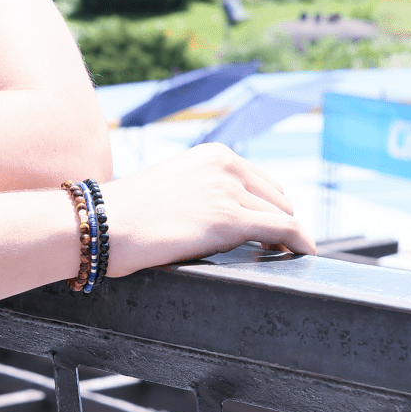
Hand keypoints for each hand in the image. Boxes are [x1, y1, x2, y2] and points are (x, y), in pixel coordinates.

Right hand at [102, 142, 314, 277]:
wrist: (103, 225)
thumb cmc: (126, 216)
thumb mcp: (172, 188)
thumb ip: (201, 193)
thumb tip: (219, 220)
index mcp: (213, 155)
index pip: (261, 181)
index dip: (269, 207)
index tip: (272, 229)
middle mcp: (226, 166)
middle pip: (277, 198)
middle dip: (278, 222)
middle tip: (277, 248)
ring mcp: (229, 191)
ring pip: (282, 215)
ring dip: (285, 237)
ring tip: (285, 256)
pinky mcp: (231, 219)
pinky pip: (284, 229)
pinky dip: (301, 242)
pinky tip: (307, 255)